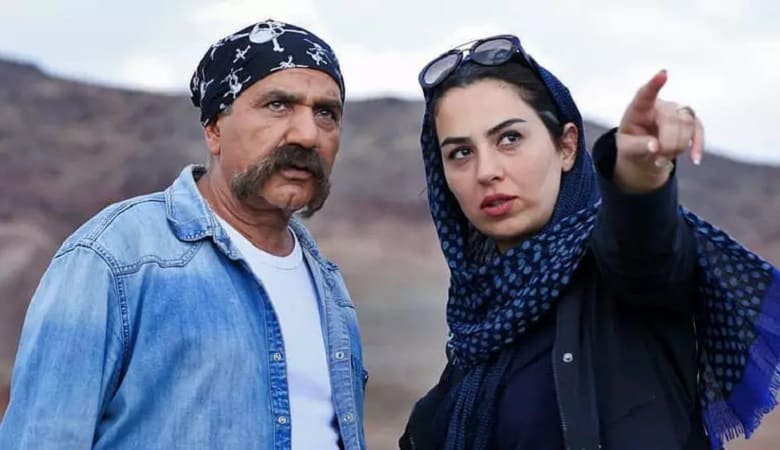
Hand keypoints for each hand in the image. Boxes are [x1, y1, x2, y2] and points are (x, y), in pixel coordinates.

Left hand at [614, 70, 704, 192]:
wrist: (644, 153)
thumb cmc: (632, 145)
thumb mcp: (626, 149)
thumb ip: (638, 147)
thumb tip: (655, 146)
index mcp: (639, 108)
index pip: (645, 94)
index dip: (654, 84)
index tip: (663, 74)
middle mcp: (660, 105)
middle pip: (671, 118)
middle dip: (667, 143)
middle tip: (657, 159)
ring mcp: (676, 111)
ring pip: (686, 123)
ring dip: (678, 146)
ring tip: (663, 158)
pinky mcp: (690, 122)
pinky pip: (698, 130)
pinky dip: (697, 146)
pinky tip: (695, 159)